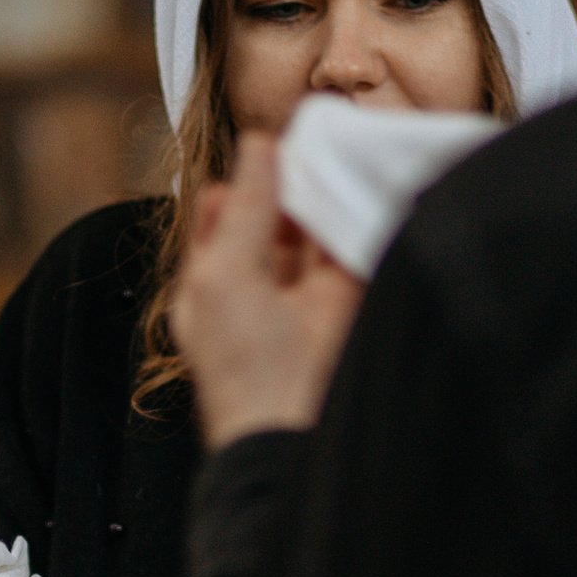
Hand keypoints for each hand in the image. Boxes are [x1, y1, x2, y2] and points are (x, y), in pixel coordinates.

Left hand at [170, 130, 365, 449]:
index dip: (246, 178)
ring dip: (326, 196)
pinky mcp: (348, 305)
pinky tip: (364, 186)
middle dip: (292, 183)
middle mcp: (258, 287)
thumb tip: (257, 145)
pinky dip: (358, 217)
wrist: (292, 433)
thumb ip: (243, 209)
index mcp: (213, 282)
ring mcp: (304, 297)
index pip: (225, 212)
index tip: (272, 143)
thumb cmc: (243, 365)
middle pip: (275, 216)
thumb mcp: (223, 273)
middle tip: (314, 143)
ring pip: (315, 229)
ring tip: (340, 155)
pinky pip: (352, 248)